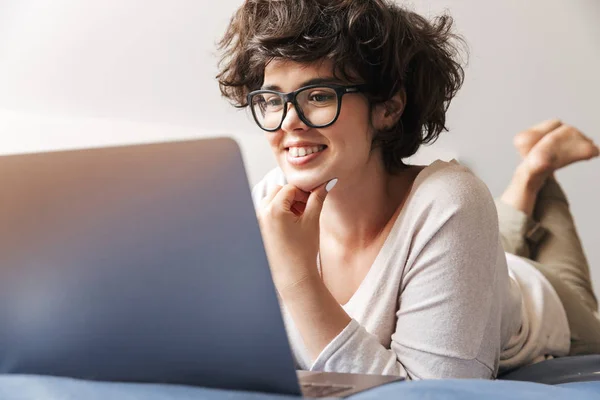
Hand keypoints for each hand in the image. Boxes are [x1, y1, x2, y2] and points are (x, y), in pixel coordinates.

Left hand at [257, 179, 337, 294]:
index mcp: (274, 209)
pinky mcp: (259, 229)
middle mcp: (262, 213)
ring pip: (272, 200)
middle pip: (278, 191)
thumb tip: (325, 183)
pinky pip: (267, 211)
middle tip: (306, 209)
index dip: (304, 192)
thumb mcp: (312, 221)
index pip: (290, 188)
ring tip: (300, 217)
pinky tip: (292, 224)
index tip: (314, 200)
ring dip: (286, 203)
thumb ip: (317, 199)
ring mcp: (258, 221)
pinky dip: (279, 211)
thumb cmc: (303, 251)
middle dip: (293, 196)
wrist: (293, 275)